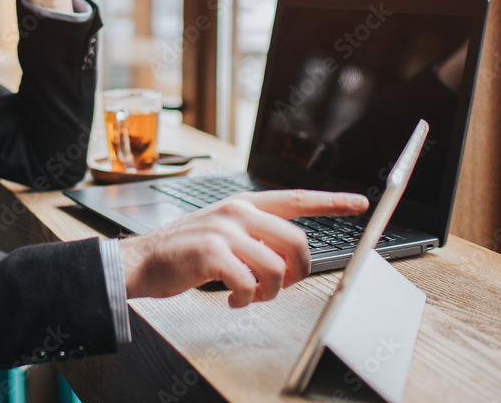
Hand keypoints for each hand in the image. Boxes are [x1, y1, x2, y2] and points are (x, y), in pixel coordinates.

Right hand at [119, 190, 368, 307]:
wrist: (143, 261)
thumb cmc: (184, 251)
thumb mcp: (222, 230)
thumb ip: (254, 232)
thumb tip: (288, 253)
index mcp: (243, 204)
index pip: (295, 199)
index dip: (330, 202)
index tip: (357, 203)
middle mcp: (237, 213)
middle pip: (296, 242)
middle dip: (297, 272)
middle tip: (282, 285)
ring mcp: (224, 232)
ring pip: (276, 268)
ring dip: (269, 292)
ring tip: (251, 294)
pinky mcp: (212, 255)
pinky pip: (249, 285)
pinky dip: (246, 300)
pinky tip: (234, 299)